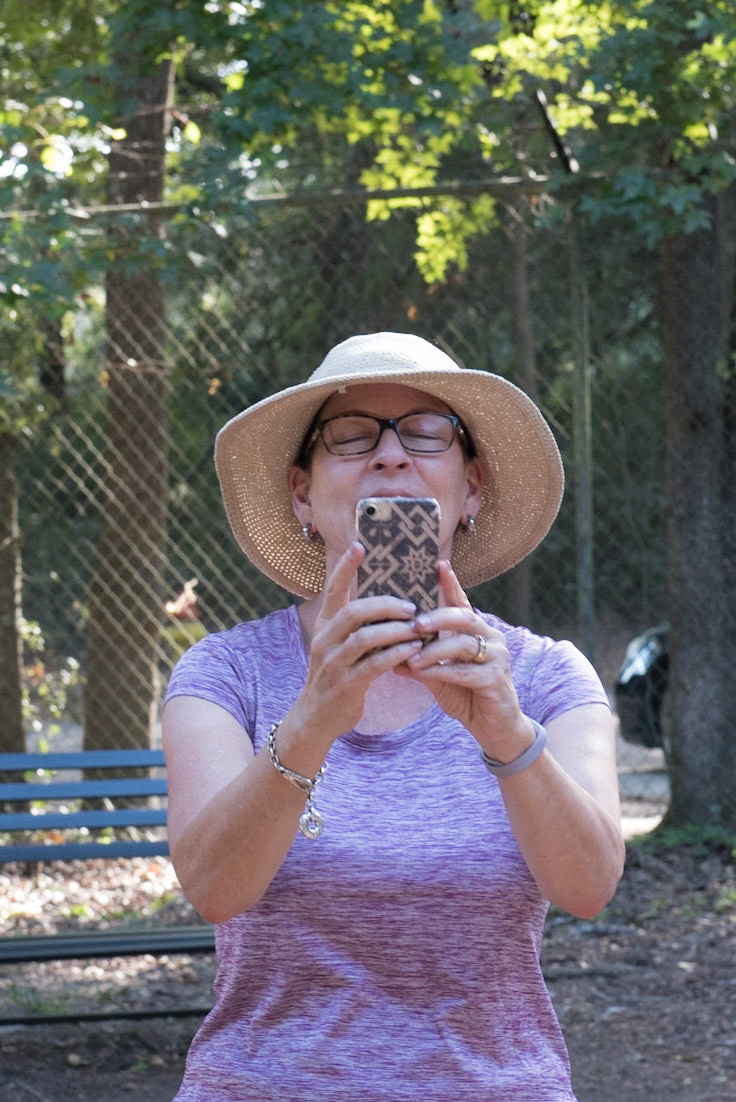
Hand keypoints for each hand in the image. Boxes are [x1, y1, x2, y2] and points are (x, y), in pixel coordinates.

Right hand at [290, 542, 423, 747]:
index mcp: (325, 626)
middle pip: (353, 611)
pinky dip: (396, 655)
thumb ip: (358, 626)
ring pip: (364, 637)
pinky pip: (374, 665)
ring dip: (394, 630)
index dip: (345, 567)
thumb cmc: (337, 676)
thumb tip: (391, 603)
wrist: (317, 717)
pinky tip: (413, 650)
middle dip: (384, 605)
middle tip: (410, 605)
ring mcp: (333, 663)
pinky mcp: (346, 685)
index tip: (359, 545)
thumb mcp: (340, 647)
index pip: (333, 590)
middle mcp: (325, 640)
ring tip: (417, 626)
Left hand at [396, 560, 533, 759]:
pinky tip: (423, 674)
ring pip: (463, 644)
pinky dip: (441, 672)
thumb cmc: (466, 696)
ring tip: (412, 655)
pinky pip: (465, 672)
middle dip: (437, 617)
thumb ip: (419, 661)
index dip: (451, 583)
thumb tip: (387, 650)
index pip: (461, 602)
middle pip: (464, 617)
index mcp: (476, 631)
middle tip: (413, 622)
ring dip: (434, 649)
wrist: (494, 729)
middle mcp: (490, 638)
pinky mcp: (496, 679)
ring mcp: (497, 657)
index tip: (438, 564)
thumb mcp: (438, 676)